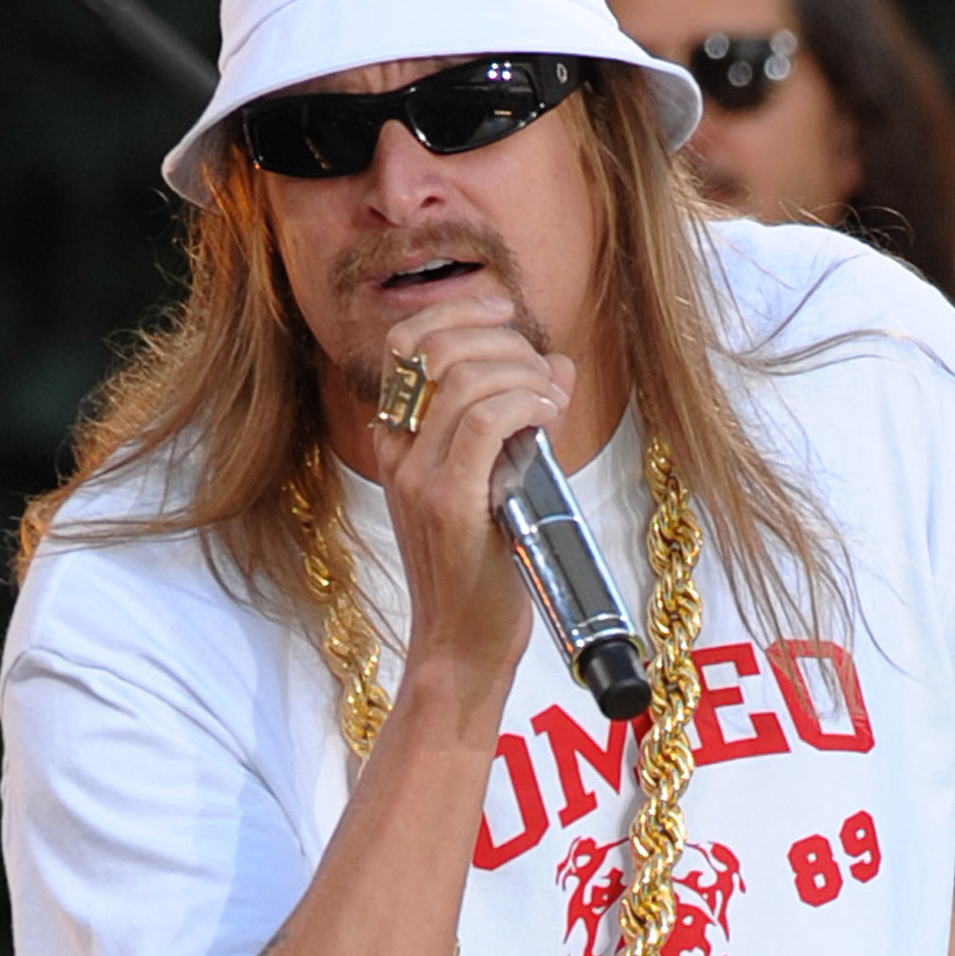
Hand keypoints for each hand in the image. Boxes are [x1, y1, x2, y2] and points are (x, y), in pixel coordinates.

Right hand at [367, 287, 576, 709]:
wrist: (463, 646)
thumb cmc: (485, 572)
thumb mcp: (499, 482)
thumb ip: (519, 420)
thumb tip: (557, 364)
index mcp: (398, 440)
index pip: (409, 343)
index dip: (458, 309)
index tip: (505, 310)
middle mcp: (397, 451)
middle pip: (437, 348)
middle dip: (502, 339)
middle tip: (542, 368)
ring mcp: (417, 477)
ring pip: (465, 379)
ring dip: (522, 372)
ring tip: (552, 397)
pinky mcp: (448, 504)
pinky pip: (484, 423)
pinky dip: (525, 402)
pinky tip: (549, 413)